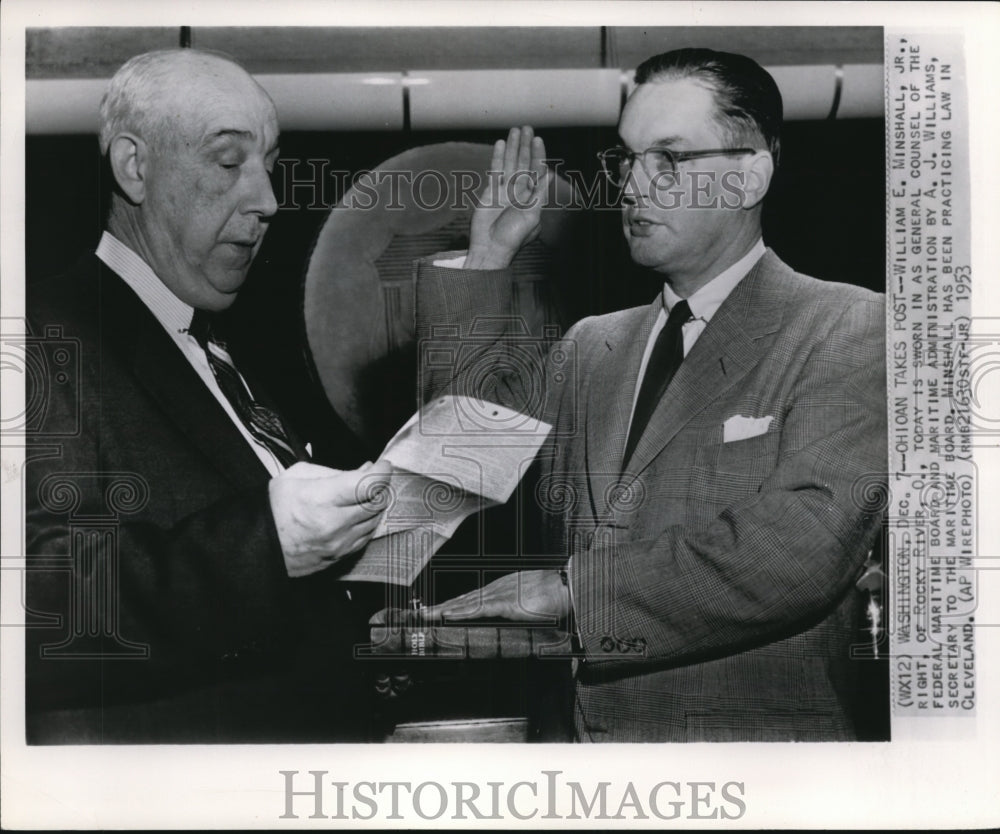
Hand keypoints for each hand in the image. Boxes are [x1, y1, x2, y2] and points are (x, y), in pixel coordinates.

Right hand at [268, 460, 391, 577]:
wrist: (258, 543)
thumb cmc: (275, 506)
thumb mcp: (299, 475)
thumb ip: (336, 472)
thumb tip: (365, 470)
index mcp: (322, 499)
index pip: (368, 485)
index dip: (382, 472)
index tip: (382, 465)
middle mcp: (334, 524)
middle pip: (377, 504)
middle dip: (381, 487)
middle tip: (375, 478)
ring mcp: (338, 544)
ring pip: (374, 522)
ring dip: (376, 505)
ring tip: (366, 494)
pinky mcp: (339, 557)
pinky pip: (365, 538)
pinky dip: (368, 523)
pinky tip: (360, 513)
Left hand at [421, 569, 568, 624]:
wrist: (568, 587)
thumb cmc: (554, 596)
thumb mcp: (532, 607)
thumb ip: (521, 615)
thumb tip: (516, 624)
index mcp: (501, 590)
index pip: (471, 599)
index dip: (453, 604)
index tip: (438, 611)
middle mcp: (496, 590)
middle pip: (463, 599)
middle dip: (441, 607)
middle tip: (423, 614)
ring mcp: (499, 595)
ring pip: (465, 603)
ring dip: (444, 609)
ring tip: (427, 615)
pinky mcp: (506, 602)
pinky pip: (479, 608)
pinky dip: (462, 611)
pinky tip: (448, 614)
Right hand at [466, 126, 548, 269]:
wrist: (490, 248)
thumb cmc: (513, 238)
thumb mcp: (531, 217)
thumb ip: (538, 196)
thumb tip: (548, 176)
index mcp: (532, 198)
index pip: (537, 171)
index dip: (538, 155)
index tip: (538, 139)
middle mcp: (520, 192)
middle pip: (524, 163)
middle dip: (525, 146)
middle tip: (526, 128)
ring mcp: (505, 190)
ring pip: (510, 163)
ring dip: (513, 147)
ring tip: (515, 130)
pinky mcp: (491, 191)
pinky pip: (495, 170)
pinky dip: (498, 157)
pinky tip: (501, 144)